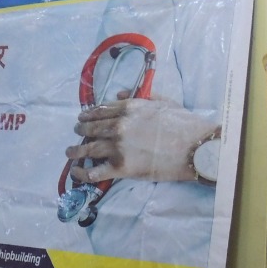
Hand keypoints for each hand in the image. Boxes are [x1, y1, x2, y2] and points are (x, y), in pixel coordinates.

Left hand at [65, 96, 216, 183]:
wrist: (196, 147)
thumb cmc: (184, 124)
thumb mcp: (163, 102)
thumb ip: (140, 97)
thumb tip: (118, 95)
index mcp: (128, 108)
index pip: (100, 110)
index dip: (88, 114)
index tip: (83, 117)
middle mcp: (118, 126)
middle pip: (90, 128)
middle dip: (81, 129)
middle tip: (77, 131)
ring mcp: (117, 147)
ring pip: (87, 149)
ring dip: (75, 150)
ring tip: (70, 152)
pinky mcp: (120, 167)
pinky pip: (93, 171)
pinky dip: (81, 173)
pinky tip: (75, 171)